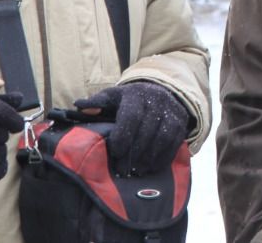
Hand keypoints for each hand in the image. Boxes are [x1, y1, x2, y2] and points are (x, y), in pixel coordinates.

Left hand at [75, 82, 189, 175]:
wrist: (160, 90)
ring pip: (162, 138)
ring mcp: (171, 111)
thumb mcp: (113, 97)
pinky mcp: (181, 123)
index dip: (123, 136)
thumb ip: (97, 103)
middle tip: (123, 169)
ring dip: (149, 158)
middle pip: (146, 131)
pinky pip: (174, 143)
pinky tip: (151, 167)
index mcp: (136, 95)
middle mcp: (156, 100)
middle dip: (134, 153)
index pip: (131, 116)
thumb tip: (80, 106)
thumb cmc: (130, 99)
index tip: (115, 151)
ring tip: (137, 171)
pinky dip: (163, 158)